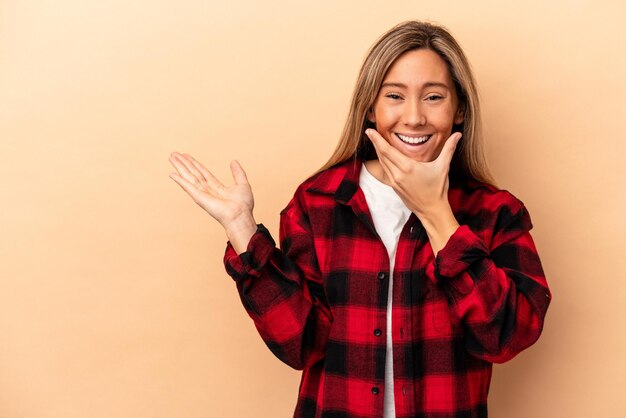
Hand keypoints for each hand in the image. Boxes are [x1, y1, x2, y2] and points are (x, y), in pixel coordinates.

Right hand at [168, 152, 254, 229]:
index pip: (202, 172)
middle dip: (184, 163)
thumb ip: (238, 172)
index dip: (194, 163)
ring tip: (172, 157)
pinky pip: (188, 187)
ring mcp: (202, 194)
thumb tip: (234, 161)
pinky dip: (179, 180)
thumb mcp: (242, 184)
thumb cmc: (243, 206)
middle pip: (193, 173)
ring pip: (189, 177)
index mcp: (217, 187)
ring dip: (180, 167)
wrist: (241, 216)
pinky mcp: (199, 198)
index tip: (186, 156)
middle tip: (174, 154)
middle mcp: (207, 190)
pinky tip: (172, 174)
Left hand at [365, 129, 460, 254]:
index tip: (369, 131)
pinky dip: (382, 161)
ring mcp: (394, 181)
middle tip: (369, 132)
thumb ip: (449, 148)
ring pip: (382, 163)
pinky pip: (385, 170)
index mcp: (407, 167)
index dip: (377, 140)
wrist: (431, 210)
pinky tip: (382, 155)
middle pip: (381, 155)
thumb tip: (458, 134)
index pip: (387, 150)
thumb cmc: (438, 189)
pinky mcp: (393, 186)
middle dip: (375, 142)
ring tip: (374, 140)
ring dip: (377, 151)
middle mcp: (398, 174)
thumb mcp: (443, 167)